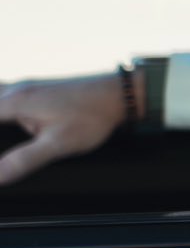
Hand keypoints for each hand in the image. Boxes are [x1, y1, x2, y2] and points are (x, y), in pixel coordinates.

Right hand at [0, 73, 127, 186]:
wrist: (120, 94)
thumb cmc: (92, 116)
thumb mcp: (58, 144)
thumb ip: (24, 160)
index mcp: (13, 102)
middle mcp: (15, 90)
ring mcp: (26, 88)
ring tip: (2, 143)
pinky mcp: (36, 91)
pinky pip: (5, 99)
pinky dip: (2, 112)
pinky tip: (9, 125)